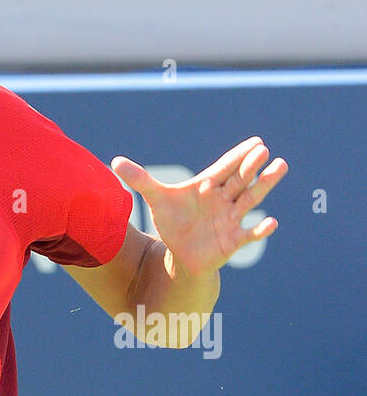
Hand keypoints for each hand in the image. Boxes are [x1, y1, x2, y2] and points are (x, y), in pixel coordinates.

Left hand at [110, 138, 286, 284]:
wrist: (180, 254)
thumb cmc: (173, 222)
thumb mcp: (157, 199)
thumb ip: (140, 179)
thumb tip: (114, 161)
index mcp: (208, 186)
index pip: (225, 167)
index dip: (239, 156)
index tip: (255, 142)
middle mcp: (223, 199)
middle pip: (240, 180)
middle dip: (251, 167)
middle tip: (264, 151)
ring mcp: (231, 218)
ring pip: (251, 199)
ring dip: (265, 185)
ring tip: (281, 167)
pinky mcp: (233, 240)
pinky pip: (249, 234)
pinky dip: (260, 230)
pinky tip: (271, 223)